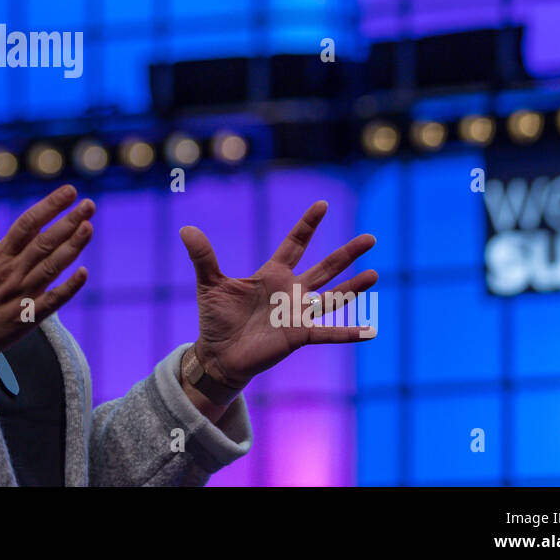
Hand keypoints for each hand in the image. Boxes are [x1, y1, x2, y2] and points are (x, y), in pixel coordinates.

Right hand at [0, 185, 93, 376]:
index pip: (28, 224)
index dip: (50, 206)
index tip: (70, 191)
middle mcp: (11, 273)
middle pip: (45, 242)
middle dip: (69, 221)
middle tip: (89, 205)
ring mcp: (20, 296)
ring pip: (52, 267)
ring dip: (72, 247)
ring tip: (89, 227)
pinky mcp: (26, 319)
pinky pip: (52, 302)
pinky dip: (68, 288)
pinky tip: (84, 273)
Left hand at [179, 200, 376, 389]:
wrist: (218, 354)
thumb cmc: (217, 318)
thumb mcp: (210, 283)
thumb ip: (203, 256)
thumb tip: (185, 229)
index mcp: (272, 274)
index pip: (295, 244)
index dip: (307, 225)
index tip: (322, 204)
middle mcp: (291, 291)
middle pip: (325, 267)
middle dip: (346, 253)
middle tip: (370, 238)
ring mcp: (298, 313)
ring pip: (333, 297)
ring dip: (354, 288)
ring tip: (374, 274)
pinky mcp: (298, 335)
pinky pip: (328, 332)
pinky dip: (348, 332)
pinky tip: (371, 331)